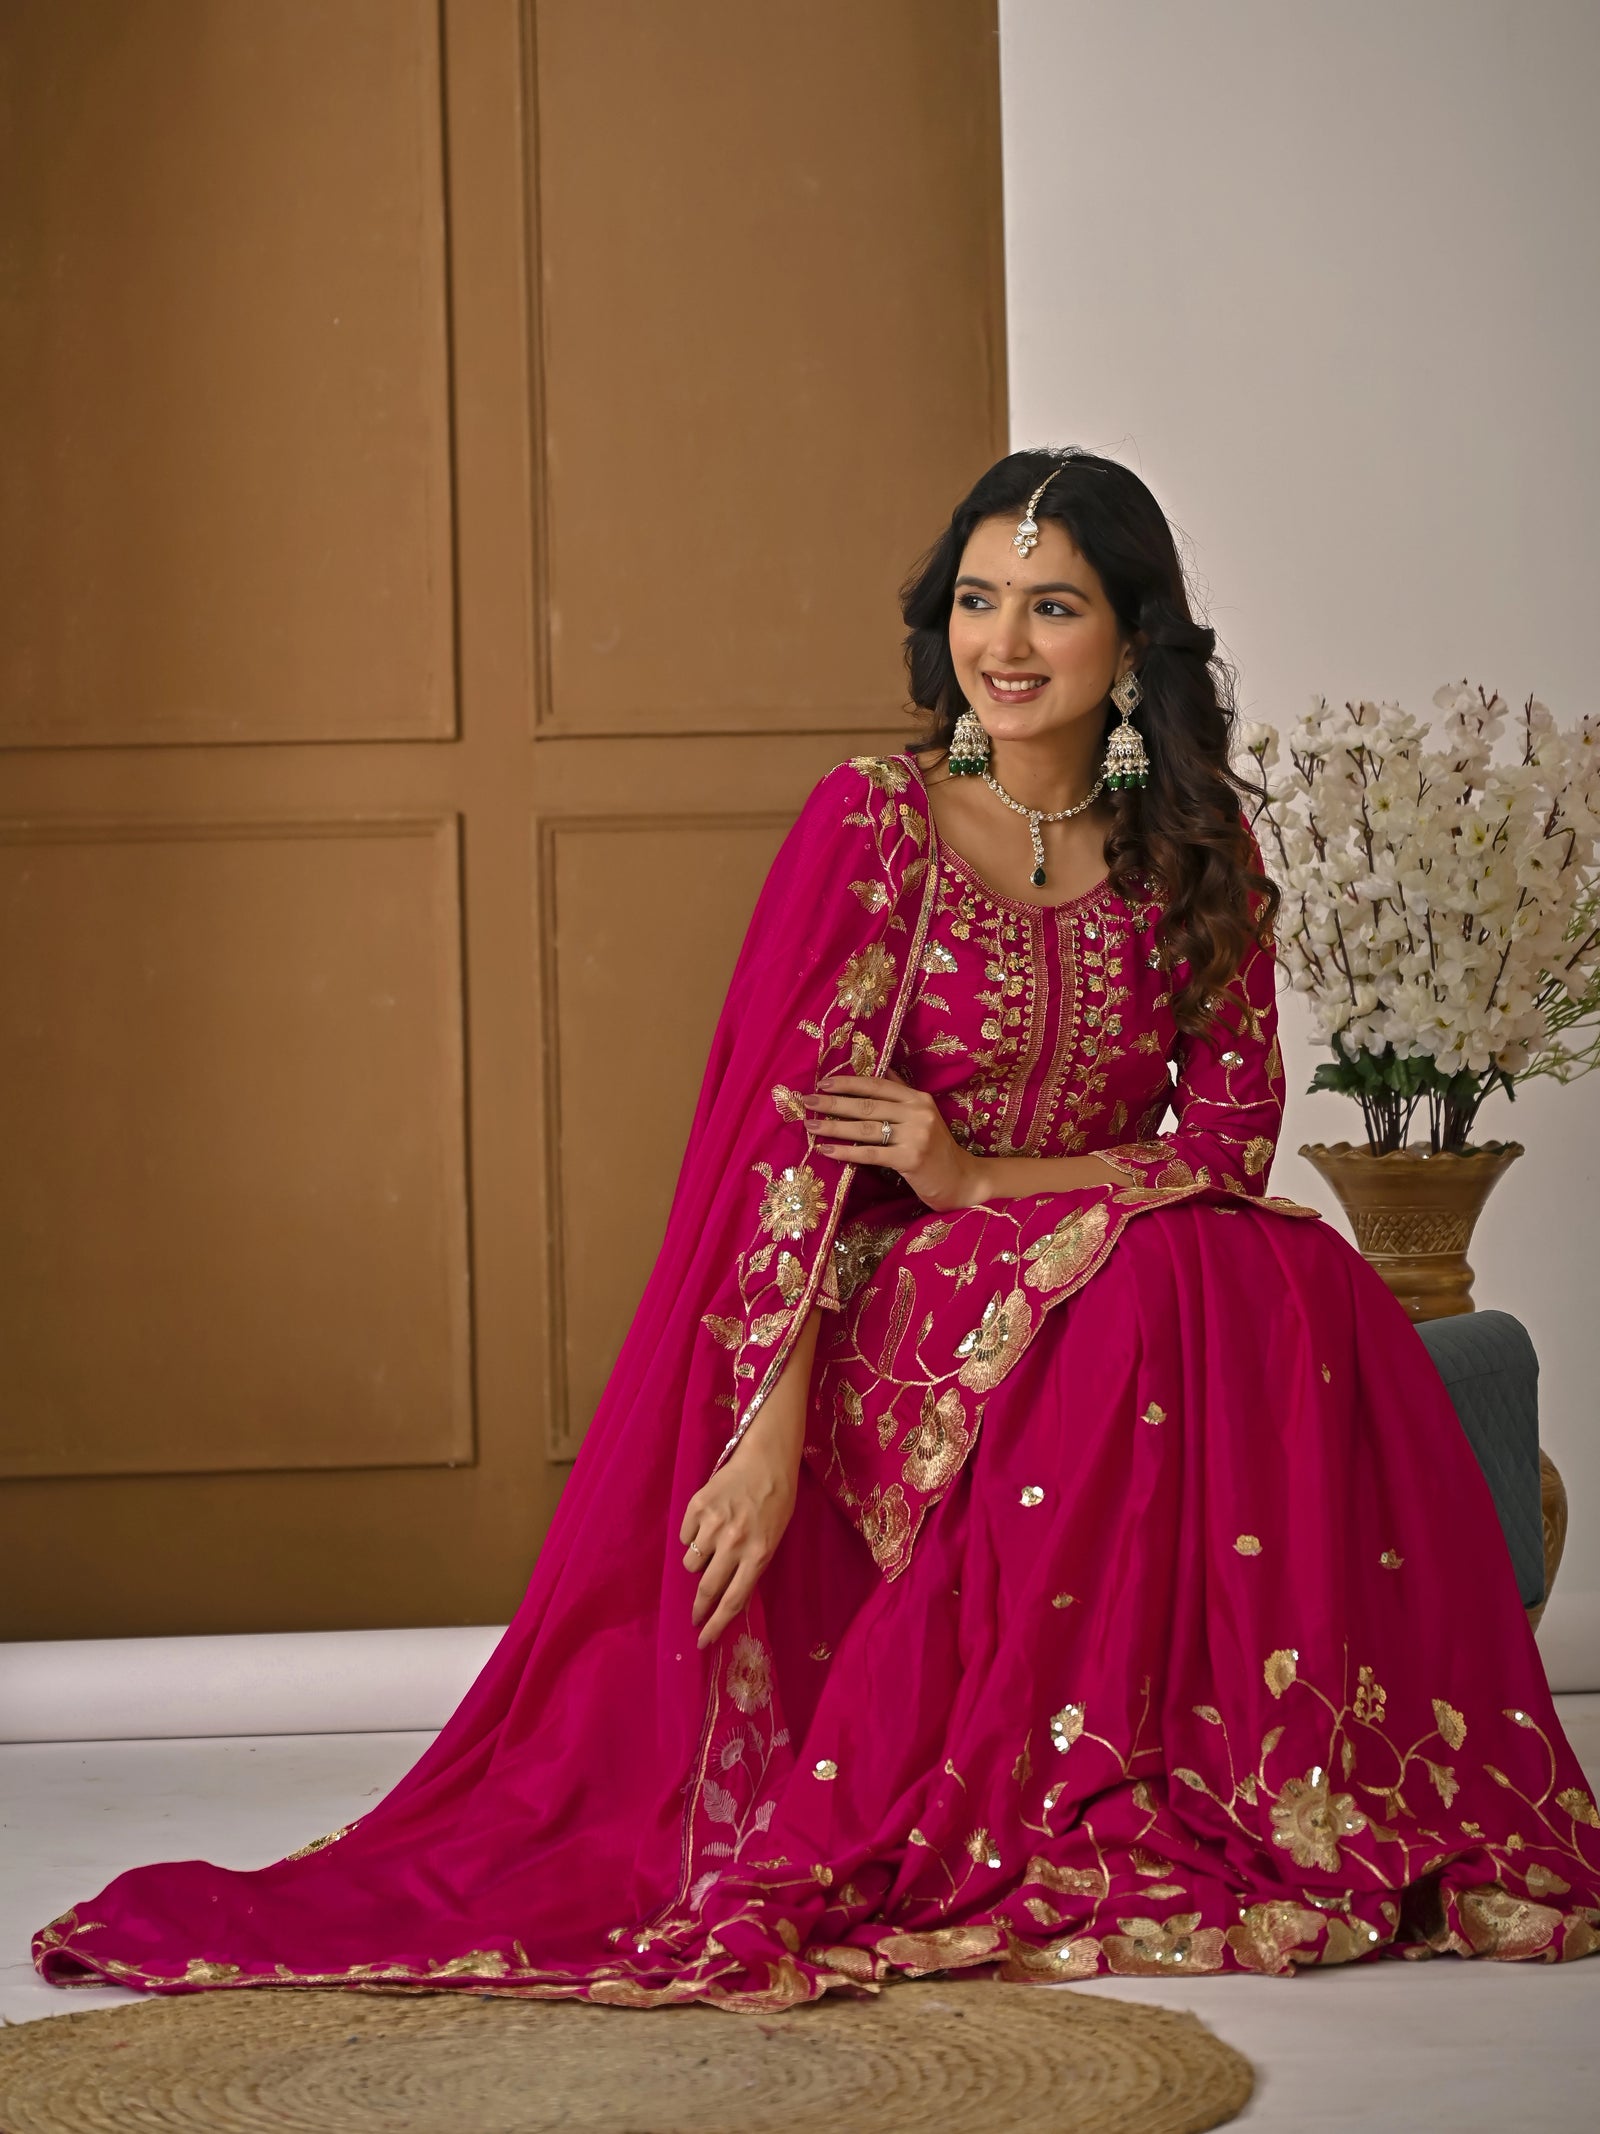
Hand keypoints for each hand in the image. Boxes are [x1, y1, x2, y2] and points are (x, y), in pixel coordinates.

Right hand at [678, 1427, 797, 1649]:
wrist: (767, 1460)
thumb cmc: (777, 1502)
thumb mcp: (773, 1540)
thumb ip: (753, 1567)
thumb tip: (728, 1598)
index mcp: (758, 1554)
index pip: (733, 1601)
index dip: (716, 1625)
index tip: (703, 1641)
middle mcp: (734, 1542)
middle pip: (707, 1587)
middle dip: (698, 1608)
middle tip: (694, 1617)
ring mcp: (714, 1524)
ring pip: (691, 1562)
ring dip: (698, 1563)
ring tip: (711, 1547)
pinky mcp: (697, 1506)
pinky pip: (685, 1535)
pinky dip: (693, 1535)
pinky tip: (707, 1523)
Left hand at [804, 1071, 983, 1212]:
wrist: (963, 1180)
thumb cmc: (937, 1150)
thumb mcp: (924, 1116)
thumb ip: (903, 1094)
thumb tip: (882, 1070)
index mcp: (919, 1098)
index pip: (877, 1085)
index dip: (849, 1082)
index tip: (823, 1082)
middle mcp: (918, 1112)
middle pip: (867, 1104)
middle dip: (834, 1103)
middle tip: (808, 1101)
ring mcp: (916, 1135)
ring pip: (865, 1128)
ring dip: (834, 1126)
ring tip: (811, 1125)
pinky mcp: (911, 1159)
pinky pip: (870, 1153)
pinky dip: (845, 1151)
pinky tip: (826, 1150)